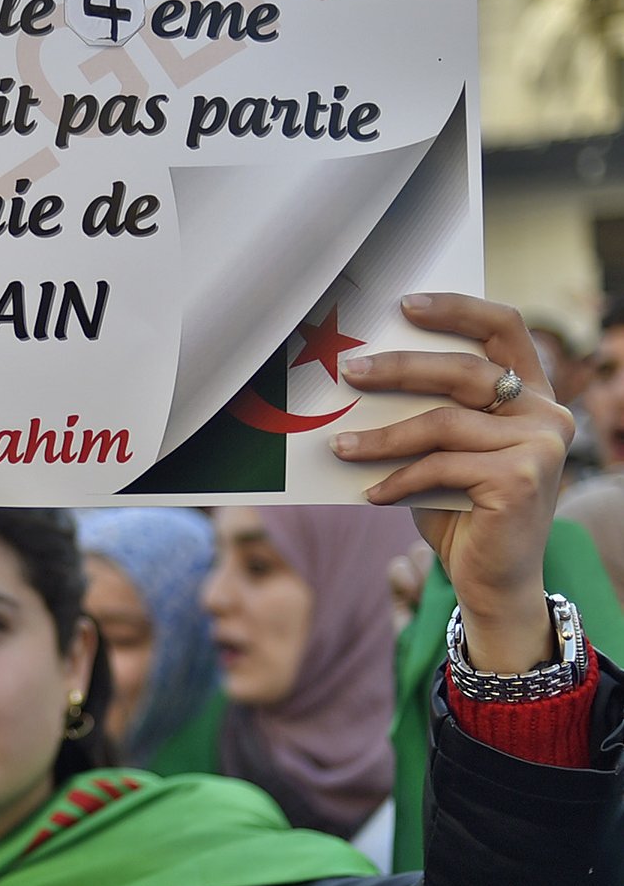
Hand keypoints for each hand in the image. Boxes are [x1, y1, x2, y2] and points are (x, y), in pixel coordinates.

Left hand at [330, 293, 572, 672]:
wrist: (492, 581)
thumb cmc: (460, 511)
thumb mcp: (443, 452)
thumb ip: (427, 412)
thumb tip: (363, 377)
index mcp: (533, 394)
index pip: (504, 327)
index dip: (456, 308)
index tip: (405, 303)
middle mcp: (547, 413)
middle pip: (463, 371)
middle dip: (399, 368)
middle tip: (349, 370)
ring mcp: (540, 446)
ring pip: (442, 423)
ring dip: (381, 435)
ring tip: (338, 446)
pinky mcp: (521, 480)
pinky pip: (440, 466)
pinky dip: (398, 479)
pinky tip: (371, 494)